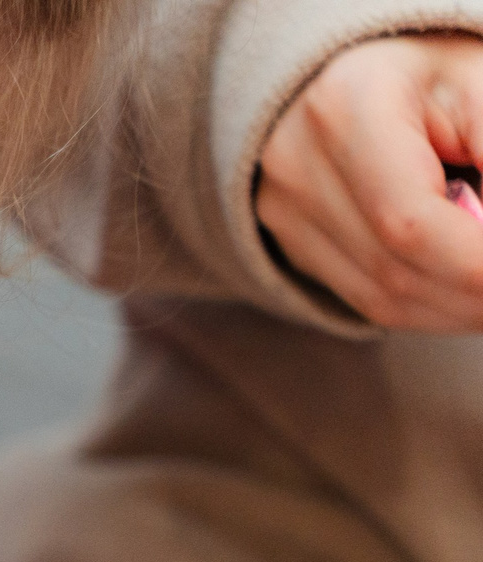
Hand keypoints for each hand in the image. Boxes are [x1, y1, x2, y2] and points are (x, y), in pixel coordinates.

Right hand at [259, 35, 482, 330]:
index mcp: (346, 108)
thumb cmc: (429, 72)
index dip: (476, 265)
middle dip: (476, 291)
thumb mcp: (480, 84)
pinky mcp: (289, 242)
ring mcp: (283, 212)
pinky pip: (365, 298)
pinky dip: (427, 304)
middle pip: (396, 270)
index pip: (410, 222)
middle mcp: (297, 166)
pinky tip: (464, 288)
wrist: (352, 69)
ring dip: (457, 307)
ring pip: (382, 297)